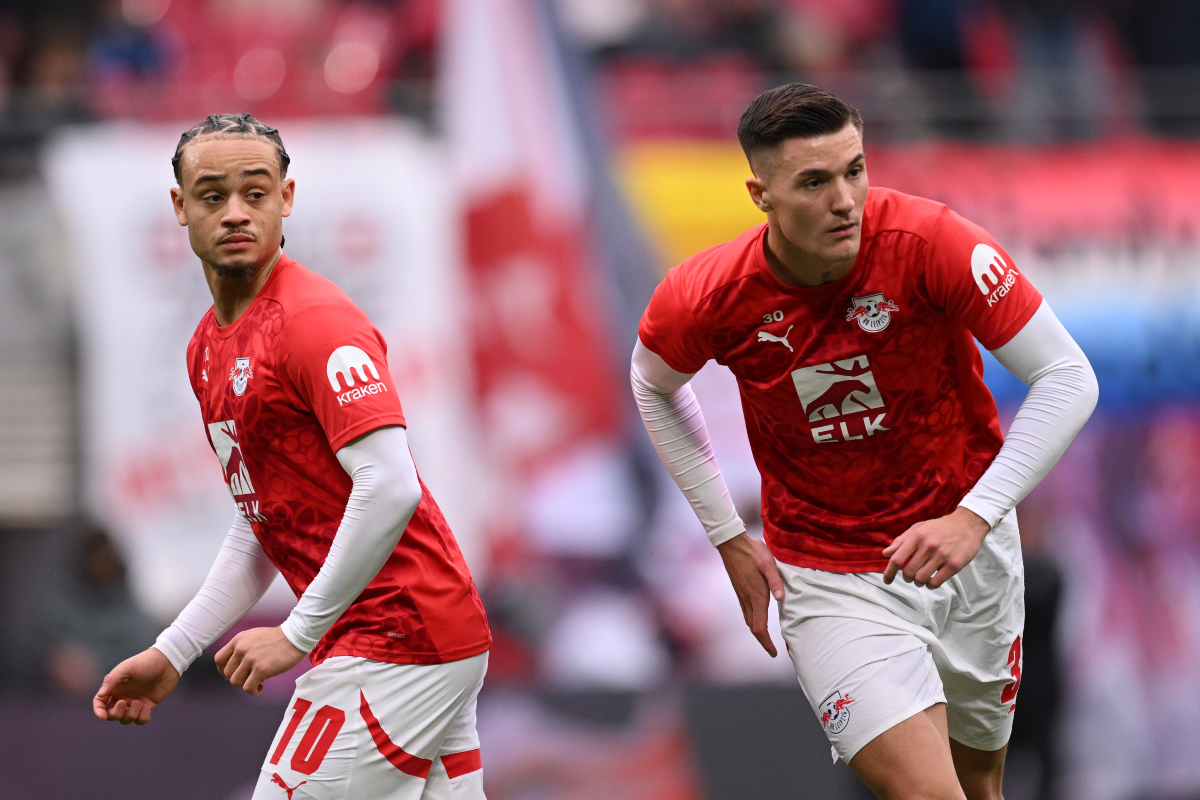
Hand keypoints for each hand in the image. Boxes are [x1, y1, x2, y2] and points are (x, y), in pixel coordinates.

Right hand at [93, 647, 179, 724]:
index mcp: (115, 688)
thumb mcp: (127, 668)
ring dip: (131, 715)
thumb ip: (112, 680)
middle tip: (125, 702)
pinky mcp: (147, 706)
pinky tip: (147, 707)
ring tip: (140, 702)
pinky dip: (142, 717)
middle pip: (112, 715)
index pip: (100, 703)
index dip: (98, 711)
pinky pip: (141, 720)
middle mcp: (123, 696)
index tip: (103, 717)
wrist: (168, 662)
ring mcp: (135, 702)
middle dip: (116, 714)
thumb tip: (101, 695)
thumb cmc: (146, 662)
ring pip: (126, 719)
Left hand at [215, 626, 305, 695]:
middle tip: (249, 677)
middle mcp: (241, 649)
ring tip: (256, 681)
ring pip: (235, 682)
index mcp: (238, 640)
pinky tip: (261, 687)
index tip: (233, 673)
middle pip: (226, 673)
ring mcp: (251, 659)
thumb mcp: (254, 636)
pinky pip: (248, 688)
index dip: (223, 670)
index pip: (219, 659)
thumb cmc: (278, 638)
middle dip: (237, 678)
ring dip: (245, 684)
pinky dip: (253, 691)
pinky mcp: (261, 669)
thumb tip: (236, 666)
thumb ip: (243, 647)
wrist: (295, 636)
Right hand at [717, 532, 784, 656]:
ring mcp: (741, 595)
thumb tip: (781, 598)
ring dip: (757, 632)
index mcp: (756, 595)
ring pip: (748, 620)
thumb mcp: (768, 563)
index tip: (774, 652)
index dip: (766, 642)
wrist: (731, 543)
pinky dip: (752, 621)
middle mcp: (747, 598)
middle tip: (772, 650)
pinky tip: (757, 619)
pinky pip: (745, 612)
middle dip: (762, 641)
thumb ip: (775, 581)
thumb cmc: (752, 551)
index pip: (759, 627)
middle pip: (753, 627)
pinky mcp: (739, 590)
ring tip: (766, 639)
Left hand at [882, 506, 990, 588]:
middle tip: (910, 576)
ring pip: (921, 579)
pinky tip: (931, 581)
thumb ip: (901, 541)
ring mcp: (942, 556)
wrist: (967, 524)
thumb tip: (885, 553)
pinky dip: (930, 585)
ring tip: (921, 579)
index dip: (889, 573)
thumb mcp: (918, 528)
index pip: (897, 559)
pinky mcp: (954, 564)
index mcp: (917, 536)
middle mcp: (928, 546)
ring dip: (918, 583)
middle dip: (907, 578)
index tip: (887, 581)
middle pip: (908, 572)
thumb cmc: (940, 527)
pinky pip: (936, 582)